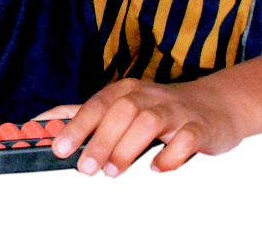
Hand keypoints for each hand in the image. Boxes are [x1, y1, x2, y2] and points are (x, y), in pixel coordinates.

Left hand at [36, 77, 246, 176]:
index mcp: (127, 91)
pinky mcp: (200, 127)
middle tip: (87, 168)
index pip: (97, 104)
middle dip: (100, 140)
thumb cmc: (162, 109)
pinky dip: (170, 154)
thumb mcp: (123, 105)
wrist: (217, 104)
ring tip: (115, 171)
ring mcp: (176, 111)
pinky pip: (186, 137)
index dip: (76, 125)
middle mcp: (149, 97)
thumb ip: (86, 114)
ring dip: (128, 147)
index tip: (59, 148)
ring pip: (149, 121)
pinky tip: (157, 167)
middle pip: (121, 111)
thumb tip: (45, 120)